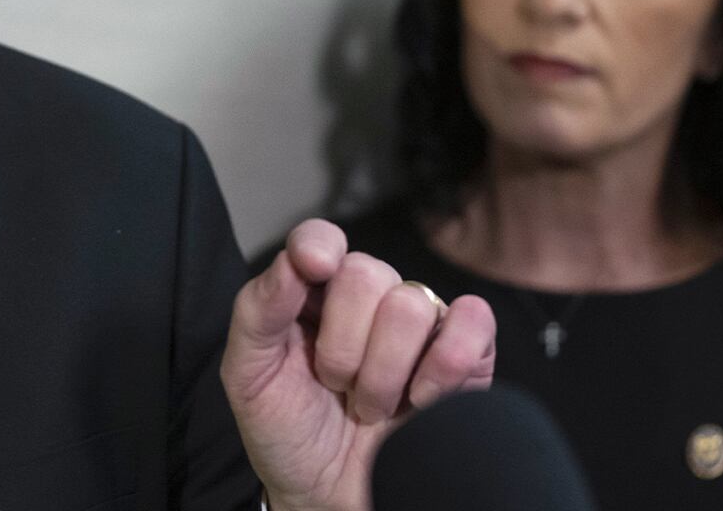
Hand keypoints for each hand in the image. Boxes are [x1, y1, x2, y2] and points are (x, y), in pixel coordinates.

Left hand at [221, 219, 495, 510]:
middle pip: (367, 274)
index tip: (314, 268)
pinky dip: (444, 363)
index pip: (321, 238)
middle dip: (343, 347)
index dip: (319, 245)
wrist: (328, 497)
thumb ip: (260, 310)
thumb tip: (294, 260)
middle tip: (336, 386)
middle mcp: (369, 300)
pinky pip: (472, 324)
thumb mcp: (249, 374)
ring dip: (383, 373)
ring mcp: (421, 325)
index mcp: (313, 293)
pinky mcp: (467, 357)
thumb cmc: (289, 432)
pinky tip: (420, 398)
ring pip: (412, 305)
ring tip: (369, 405)